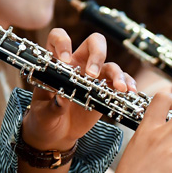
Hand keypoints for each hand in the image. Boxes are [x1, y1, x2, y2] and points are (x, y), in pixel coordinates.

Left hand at [21, 29, 135, 151]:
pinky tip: (128, 92)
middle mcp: (77, 65)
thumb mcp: (43, 113)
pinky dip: (127, 84)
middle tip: (92, 74)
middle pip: (93, 43)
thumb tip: (62, 98)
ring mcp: (94, 77)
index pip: (58, 38)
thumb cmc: (44, 118)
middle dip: (97, 53)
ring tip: (119, 88)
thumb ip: (52, 106)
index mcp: (57, 64)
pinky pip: (121, 81)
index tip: (64, 60)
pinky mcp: (106, 90)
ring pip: (110, 64)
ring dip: (117, 74)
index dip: (62, 42)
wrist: (56, 134)